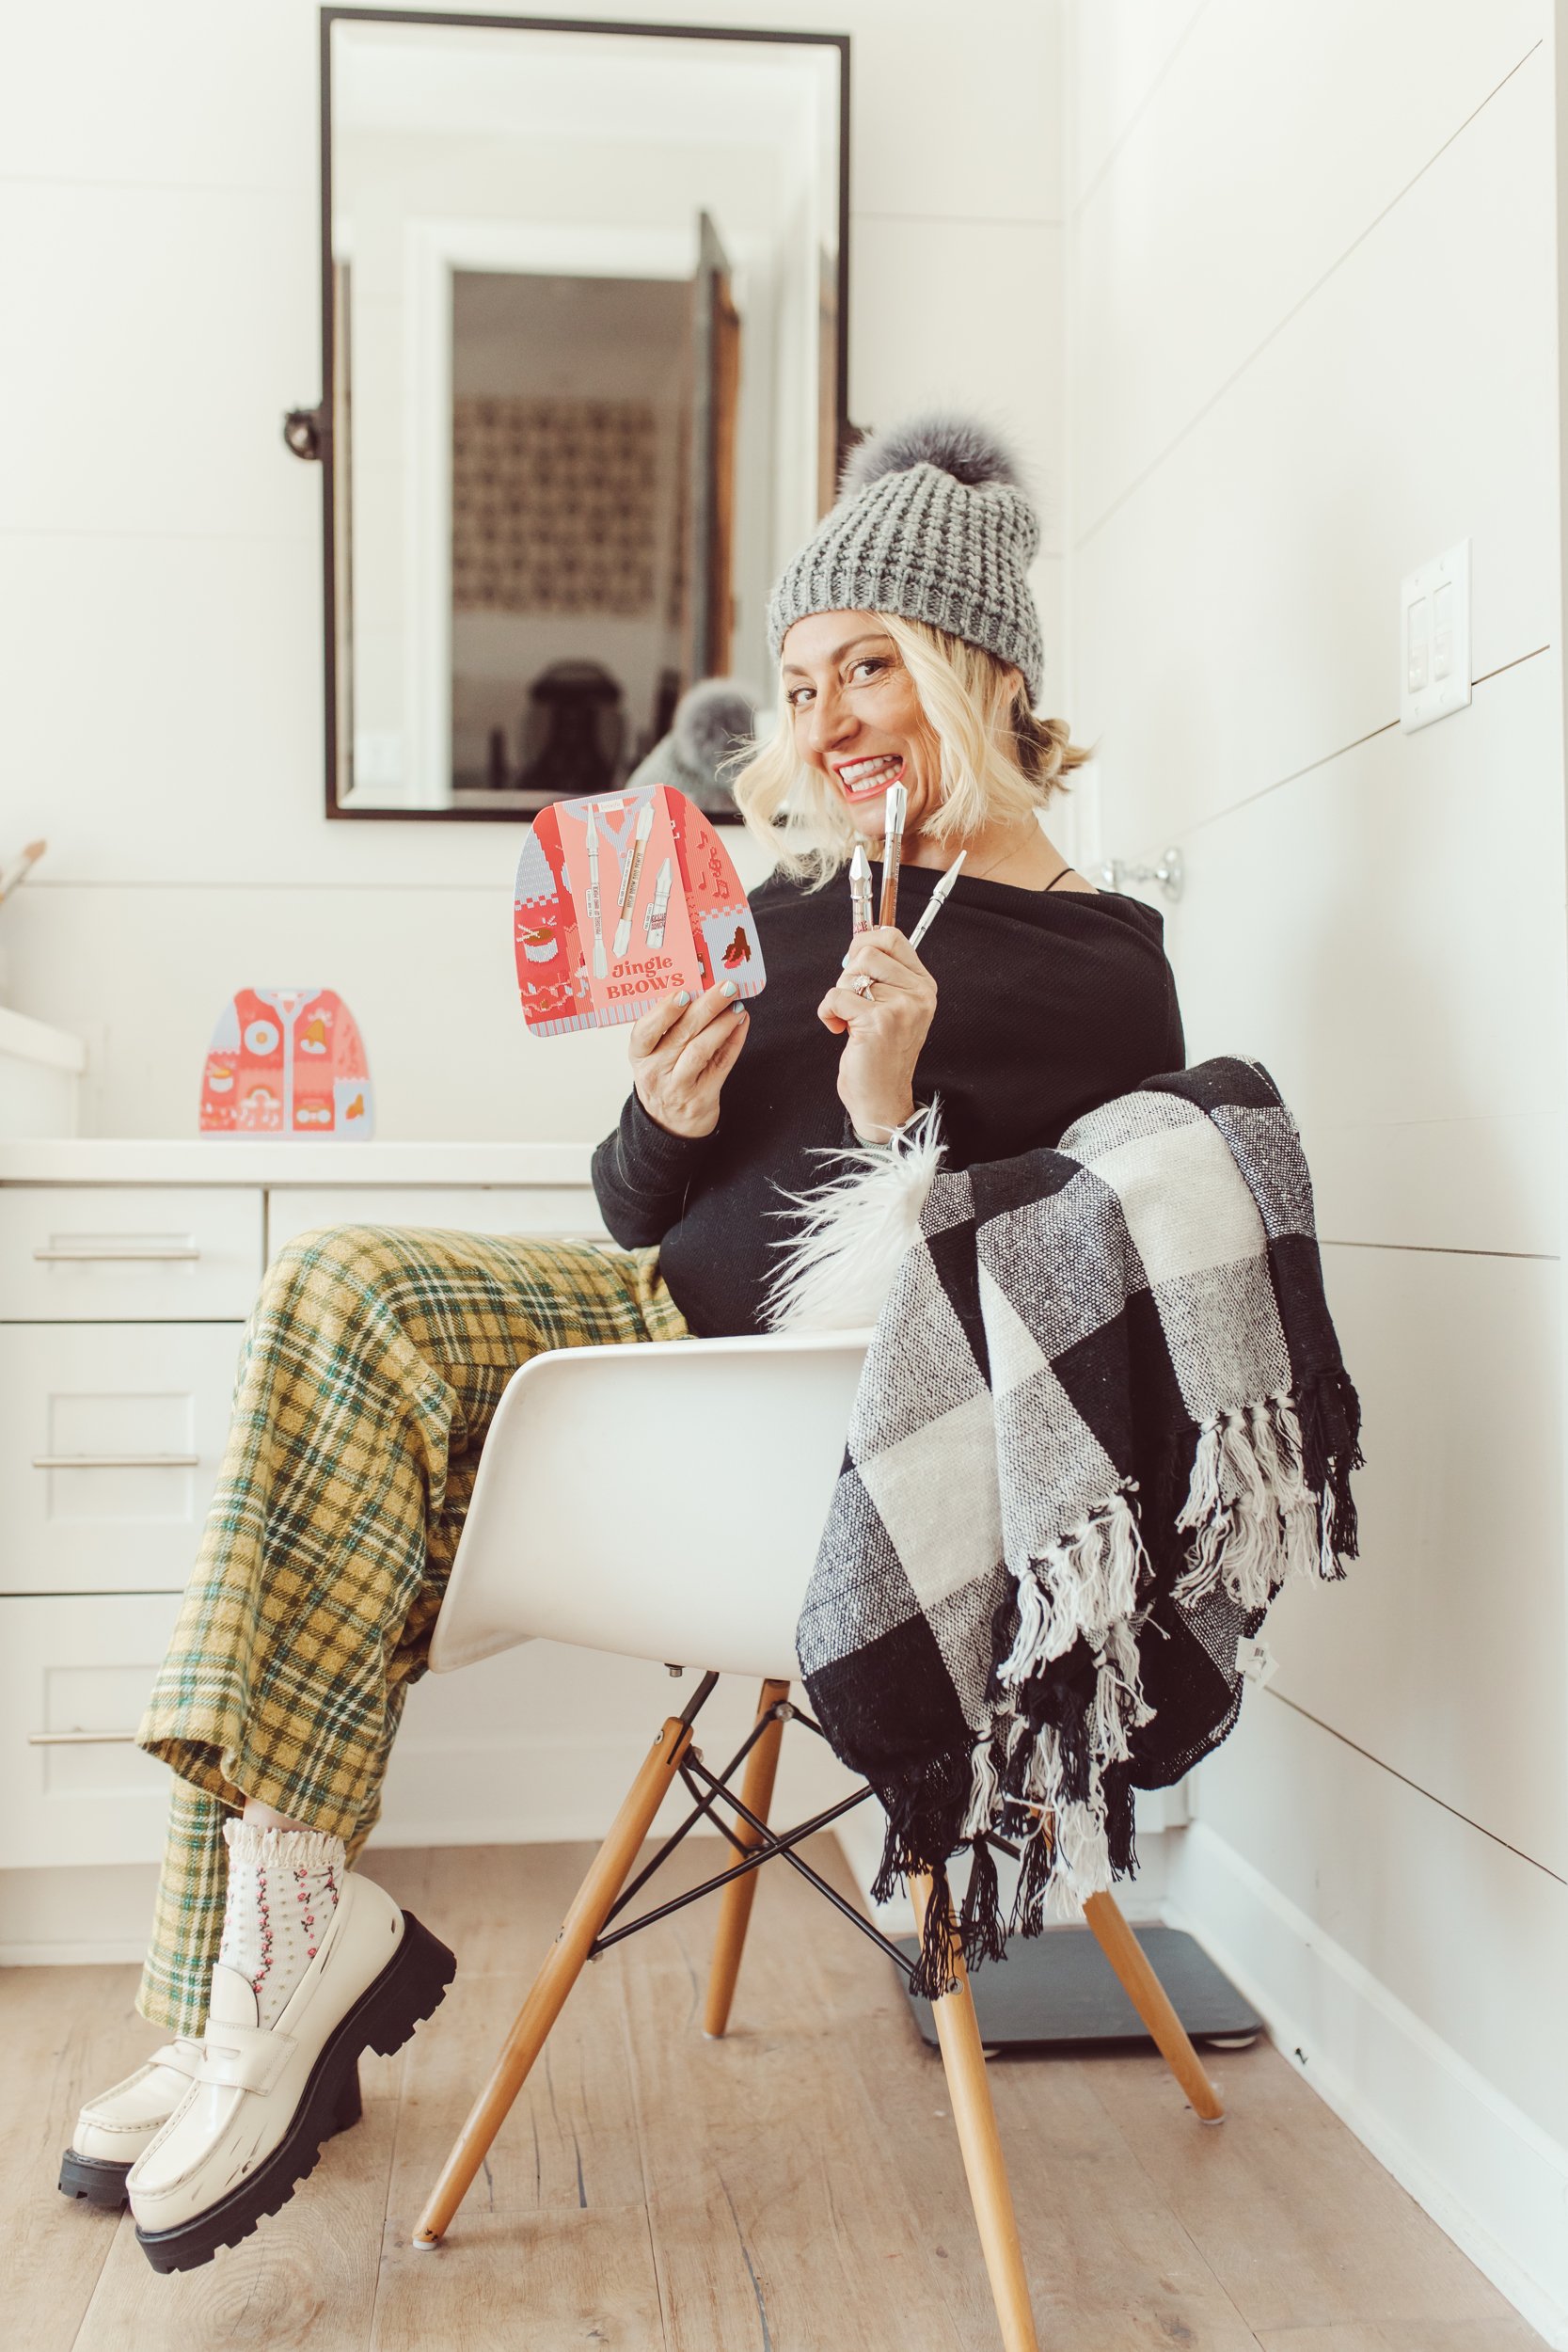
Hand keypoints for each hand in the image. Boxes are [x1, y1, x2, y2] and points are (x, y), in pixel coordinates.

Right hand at [630, 983, 749, 1138]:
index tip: (682, 992)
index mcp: (639, 1056)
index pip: (644, 1032)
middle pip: (681, 1035)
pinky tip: (741, 1023)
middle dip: (706, 1007)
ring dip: (722, 1024)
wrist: (670, 1125)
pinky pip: (721, 1064)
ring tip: (736, 1005)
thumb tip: (699, 989)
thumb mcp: (652, 1055)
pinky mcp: (702, 1097)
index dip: (663, 1011)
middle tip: (725, 987)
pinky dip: (734, 1040)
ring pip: (701, 1050)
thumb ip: (668, 1027)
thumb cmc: (663, 1078)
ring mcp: (679, 1087)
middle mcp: (655, 1073)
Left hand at [817, 925, 936, 1141]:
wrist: (881, 1098)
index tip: (854, 961)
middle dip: (848, 974)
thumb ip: (883, 975)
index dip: (865, 941)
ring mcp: (901, 1007)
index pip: (893, 938)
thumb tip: (860, 939)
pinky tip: (839, 1029)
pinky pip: (837, 996)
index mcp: (923, 986)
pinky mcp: (878, 1022)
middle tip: (853, 1001)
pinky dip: (828, 1012)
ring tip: (850, 1018)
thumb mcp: (892, 1008)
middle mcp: (918, 994)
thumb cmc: (881, 1054)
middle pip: (868, 952)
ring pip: (851, 974)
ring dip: (840, 994)